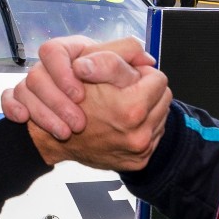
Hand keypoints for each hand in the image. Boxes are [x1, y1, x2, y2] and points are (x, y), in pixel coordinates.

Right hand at [4, 39, 171, 169]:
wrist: (55, 137)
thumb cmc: (70, 101)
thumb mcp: (91, 67)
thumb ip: (121, 56)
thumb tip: (147, 59)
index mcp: (132, 110)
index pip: (159, 79)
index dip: (142, 73)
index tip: (129, 76)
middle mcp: (139, 135)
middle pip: (164, 99)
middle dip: (147, 91)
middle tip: (126, 90)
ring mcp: (140, 151)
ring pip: (160, 117)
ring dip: (147, 109)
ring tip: (123, 105)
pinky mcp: (138, 162)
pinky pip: (153, 136)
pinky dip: (142, 127)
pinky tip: (123, 122)